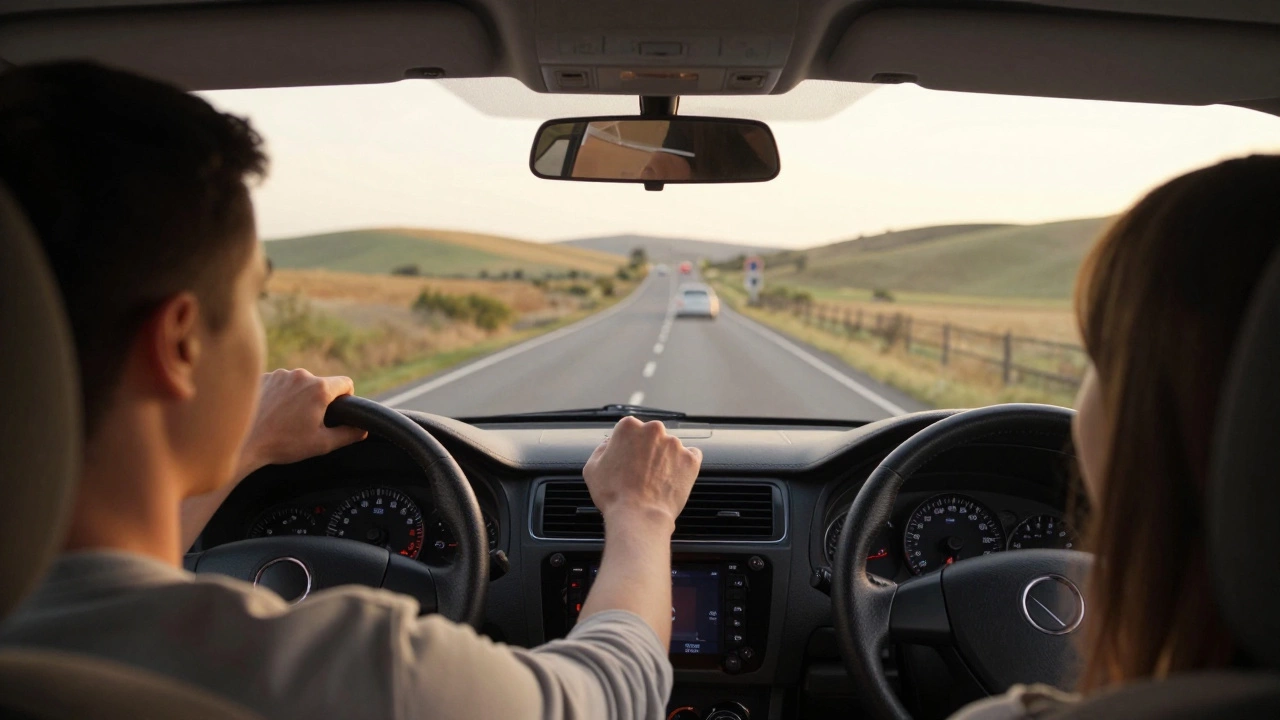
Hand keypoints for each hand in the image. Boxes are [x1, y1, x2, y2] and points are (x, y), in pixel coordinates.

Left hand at [235, 369, 367, 475]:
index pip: (346, 383)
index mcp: (319, 389)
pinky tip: (271, 413)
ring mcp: (279, 374)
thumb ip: (348, 434)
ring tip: (285, 419)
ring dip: (297, 397)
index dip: (346, 398)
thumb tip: (363, 429)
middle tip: (306, 423)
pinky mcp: (262, 378)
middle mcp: (301, 376)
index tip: (336, 413)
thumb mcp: (322, 444)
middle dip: (318, 400)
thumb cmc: (283, 444)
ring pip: (299, 383)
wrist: (243, 442)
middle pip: (320, 384)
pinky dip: (279, 395)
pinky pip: (279, 383)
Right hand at [582, 416, 701, 529]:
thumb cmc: (613, 494)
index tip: (627, 459)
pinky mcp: (691, 459)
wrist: (639, 515)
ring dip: (665, 458)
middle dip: (647, 450)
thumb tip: (609, 444)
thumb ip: (601, 448)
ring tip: (656, 480)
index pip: (630, 429)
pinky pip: (691, 456)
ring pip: (670, 447)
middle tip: (640, 472)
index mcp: (629, 426)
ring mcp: (675, 444)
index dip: (627, 446)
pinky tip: (673, 477)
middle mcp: (654, 429)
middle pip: (651, 436)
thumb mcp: (592, 468)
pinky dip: (684, 464)